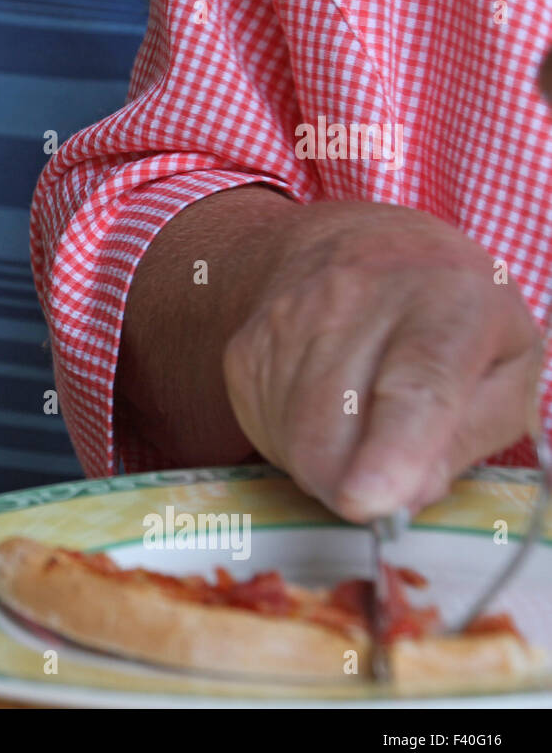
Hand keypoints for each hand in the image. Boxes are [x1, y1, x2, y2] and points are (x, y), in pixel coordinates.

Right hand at [223, 201, 543, 521]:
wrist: (356, 250)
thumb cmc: (448, 318)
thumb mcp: (507, 366)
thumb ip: (472, 434)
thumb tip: (410, 493)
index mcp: (450, 298)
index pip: (418, 384)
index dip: (395, 449)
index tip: (372, 502)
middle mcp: (359, 296)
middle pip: (336, 428)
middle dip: (355, 484)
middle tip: (389, 484)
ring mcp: (287, 320)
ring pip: (294, 441)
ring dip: (329, 464)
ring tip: (362, 424)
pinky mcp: (245, 349)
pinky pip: (265, 431)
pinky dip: (297, 446)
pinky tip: (326, 411)